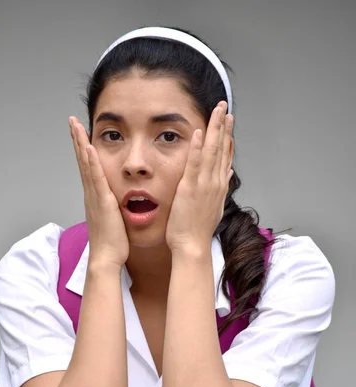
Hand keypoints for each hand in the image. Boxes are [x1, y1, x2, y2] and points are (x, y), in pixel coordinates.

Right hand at [69, 116, 128, 268]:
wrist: (107, 258)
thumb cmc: (113, 243)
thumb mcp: (115, 220)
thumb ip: (115, 208)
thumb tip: (119, 203)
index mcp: (95, 197)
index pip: (88, 168)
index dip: (84, 149)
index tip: (81, 133)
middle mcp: (91, 194)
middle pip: (82, 161)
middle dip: (77, 139)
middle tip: (72, 121)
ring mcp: (94, 196)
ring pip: (85, 165)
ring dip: (80, 143)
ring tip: (75, 125)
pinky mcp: (102, 202)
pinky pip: (96, 178)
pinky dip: (91, 162)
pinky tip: (89, 147)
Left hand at [165, 102, 233, 253]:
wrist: (192, 245)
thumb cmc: (198, 230)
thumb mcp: (213, 206)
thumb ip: (220, 187)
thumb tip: (226, 172)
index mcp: (219, 186)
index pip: (225, 156)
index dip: (227, 137)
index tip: (229, 122)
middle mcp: (216, 182)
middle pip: (222, 148)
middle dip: (223, 126)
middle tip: (224, 107)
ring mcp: (205, 184)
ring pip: (212, 151)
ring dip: (215, 129)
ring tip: (217, 111)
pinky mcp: (191, 188)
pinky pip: (195, 163)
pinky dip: (198, 146)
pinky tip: (200, 131)